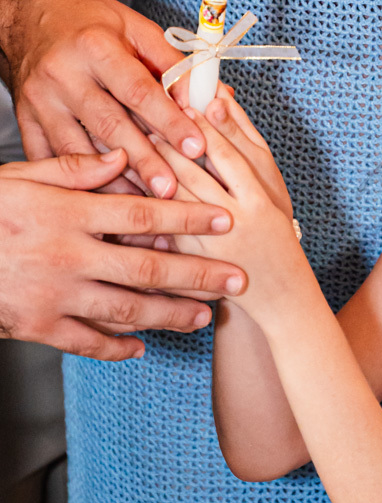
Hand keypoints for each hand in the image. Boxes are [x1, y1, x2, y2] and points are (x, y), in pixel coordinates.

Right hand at [0, 148, 245, 358]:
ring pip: (128, 309)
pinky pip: (86, 341)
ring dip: (172, 314)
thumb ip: (73, 168)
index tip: (225, 219)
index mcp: (69, 213)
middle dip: (200, 274)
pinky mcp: (38, 326)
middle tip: (238, 280)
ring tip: (206, 315)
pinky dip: (117, 347)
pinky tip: (142, 346)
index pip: (143, 212)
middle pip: (149, 266)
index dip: (189, 215)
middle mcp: (70, 256)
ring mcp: (56, 295)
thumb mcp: (21, 176)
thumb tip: (121, 156)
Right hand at [5, 0, 206, 196]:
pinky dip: (78, 181)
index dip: (169, 121)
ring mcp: (40, 100)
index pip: (138, 90)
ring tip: (144, 203)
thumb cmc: (94, 24)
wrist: (36, 14)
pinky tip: (105, 197)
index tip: (196, 147)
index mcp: (95, 47)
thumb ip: (174, 65)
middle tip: (171, 191)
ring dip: (112, 180)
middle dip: (143, 161)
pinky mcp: (25, 120)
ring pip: (78, 149)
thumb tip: (210, 98)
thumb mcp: (137, 29)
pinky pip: (51, 158)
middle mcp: (63, 74)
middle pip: (108, 125)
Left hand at [155, 97, 301, 322]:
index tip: (185, 99)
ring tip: (137, 139)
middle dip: (169, 142)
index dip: (204, 127)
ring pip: (174, 197)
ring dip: (153, 167)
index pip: (228, 156)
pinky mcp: (190, 259)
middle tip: (146, 112)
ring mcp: (210, 243)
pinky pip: (164, 225)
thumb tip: (221, 97)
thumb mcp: (272, 186)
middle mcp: (235, 222)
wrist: (279, 294)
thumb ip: (247, 142)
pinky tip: (131, 177)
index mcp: (260, 201)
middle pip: (195, 174)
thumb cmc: (275, 230)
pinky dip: (146, 199)